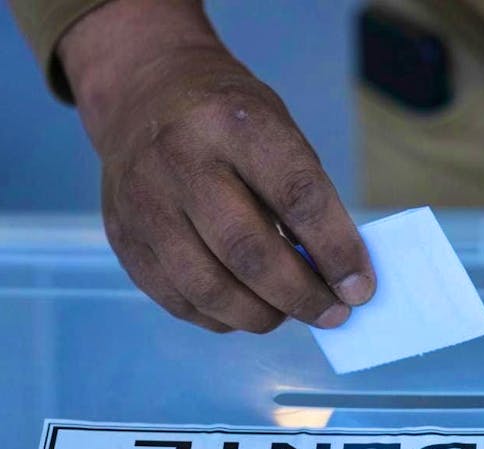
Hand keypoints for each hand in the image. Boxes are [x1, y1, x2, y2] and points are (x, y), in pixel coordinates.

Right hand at [60, 0, 373, 332]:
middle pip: (248, 251)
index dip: (335, 250)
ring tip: (289, 312)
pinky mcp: (123, 239)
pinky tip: (247, 308)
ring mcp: (144, 203)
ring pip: (209, 288)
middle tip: (333, 314)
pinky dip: (223, 317)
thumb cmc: (229, 121)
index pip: (296, 195)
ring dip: (262, 315)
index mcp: (233, 124)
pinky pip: (179, 300)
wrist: (144, 96)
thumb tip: (336, 276)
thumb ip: (305, 199)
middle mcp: (180, 161)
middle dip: (301, 295)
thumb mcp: (277, 132)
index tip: (360, 288)